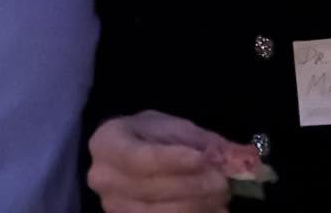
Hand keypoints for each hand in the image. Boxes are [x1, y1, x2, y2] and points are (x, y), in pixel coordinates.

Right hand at [86, 110, 256, 211]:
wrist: (127, 155)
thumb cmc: (149, 135)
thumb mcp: (171, 126)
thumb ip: (199, 141)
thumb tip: (228, 157)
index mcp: (106, 143)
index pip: (139, 157)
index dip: (172, 160)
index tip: (202, 158)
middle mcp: (103, 178)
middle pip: (151, 189)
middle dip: (193, 185)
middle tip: (224, 180)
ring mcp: (113, 206)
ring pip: (159, 212)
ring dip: (197, 205)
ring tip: (222, 195)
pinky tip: (214, 211)